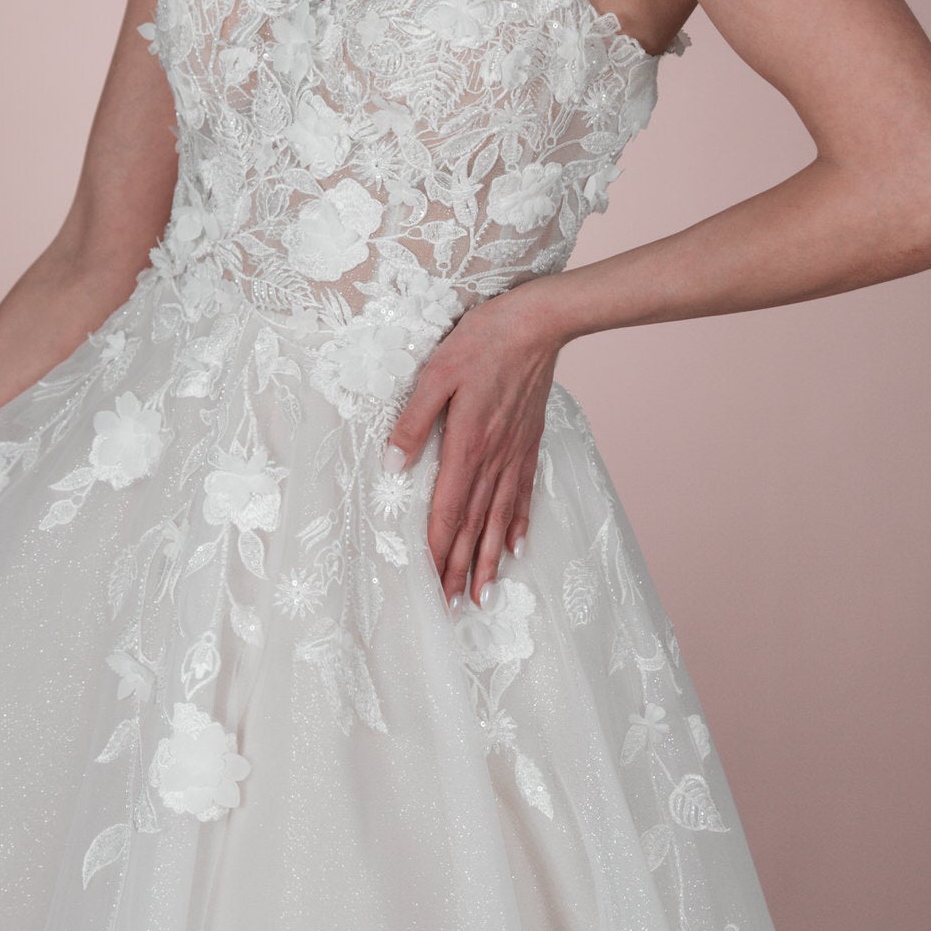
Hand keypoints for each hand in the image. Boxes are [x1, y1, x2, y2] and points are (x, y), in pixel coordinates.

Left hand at [384, 285, 561, 609]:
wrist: (538, 323)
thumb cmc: (481, 341)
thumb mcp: (436, 373)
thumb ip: (414, 420)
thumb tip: (392, 464)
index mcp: (467, 445)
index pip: (447, 510)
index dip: (436, 550)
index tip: (428, 585)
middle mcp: (494, 459)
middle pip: (473, 525)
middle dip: (459, 569)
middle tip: (450, 607)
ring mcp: (515, 454)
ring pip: (499, 519)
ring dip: (488, 559)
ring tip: (481, 594)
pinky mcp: (529, 443)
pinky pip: (524, 494)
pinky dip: (518, 525)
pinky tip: (515, 548)